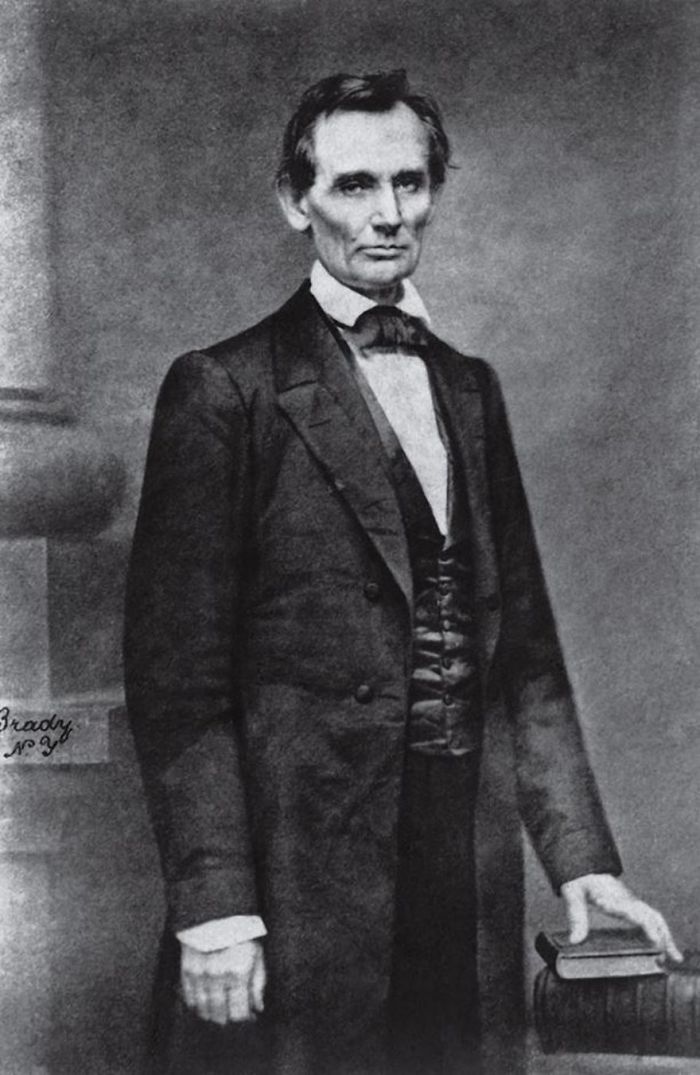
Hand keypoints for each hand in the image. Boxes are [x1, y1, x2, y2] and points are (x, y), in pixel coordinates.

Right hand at [180, 938, 265, 1024]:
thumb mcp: (257, 954)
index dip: (243, 1018)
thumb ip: (258, 983)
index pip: (238, 1012)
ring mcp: (200, 974)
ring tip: (218, 1013)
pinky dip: (196, 1005)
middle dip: (227, 1019)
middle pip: (219, 1014)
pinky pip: (189, 998)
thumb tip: (258, 1007)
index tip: (247, 1015)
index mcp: (238, 972)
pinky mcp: (187, 970)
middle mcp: (218, 976)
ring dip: (211, 1015)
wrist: (216, 913)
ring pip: (203, 1009)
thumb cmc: (241, 934)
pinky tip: (204, 1004)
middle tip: (232, 1016)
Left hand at [561, 873, 682, 963]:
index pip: (632, 910)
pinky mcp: (632, 906)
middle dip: (662, 934)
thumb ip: (576, 916)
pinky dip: (660, 932)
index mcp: (613, 896)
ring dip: (666, 935)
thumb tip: (575, 940)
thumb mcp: (573, 894)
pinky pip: (650, 919)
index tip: (655, 939)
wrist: (585, 866)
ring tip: (675, 956)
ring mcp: (632, 903)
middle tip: (670, 954)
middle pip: (651, 915)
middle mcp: (627, 900)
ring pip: (654, 917)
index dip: (645, 925)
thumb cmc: (580, 880)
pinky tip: (664, 947)